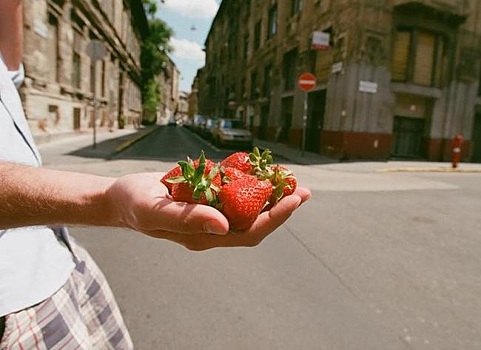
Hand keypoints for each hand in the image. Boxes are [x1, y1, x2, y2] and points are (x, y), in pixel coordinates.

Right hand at [106, 173, 310, 250]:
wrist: (120, 198)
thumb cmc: (134, 205)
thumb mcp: (155, 212)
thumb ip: (187, 220)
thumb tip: (224, 227)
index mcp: (205, 236)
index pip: (249, 232)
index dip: (275, 218)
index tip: (295, 199)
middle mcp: (213, 228)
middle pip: (255, 222)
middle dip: (281, 207)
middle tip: (303, 190)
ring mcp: (210, 213)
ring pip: (248, 208)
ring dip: (270, 195)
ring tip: (289, 179)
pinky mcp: (206, 198)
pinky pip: (234, 193)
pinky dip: (250, 183)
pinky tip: (261, 171)